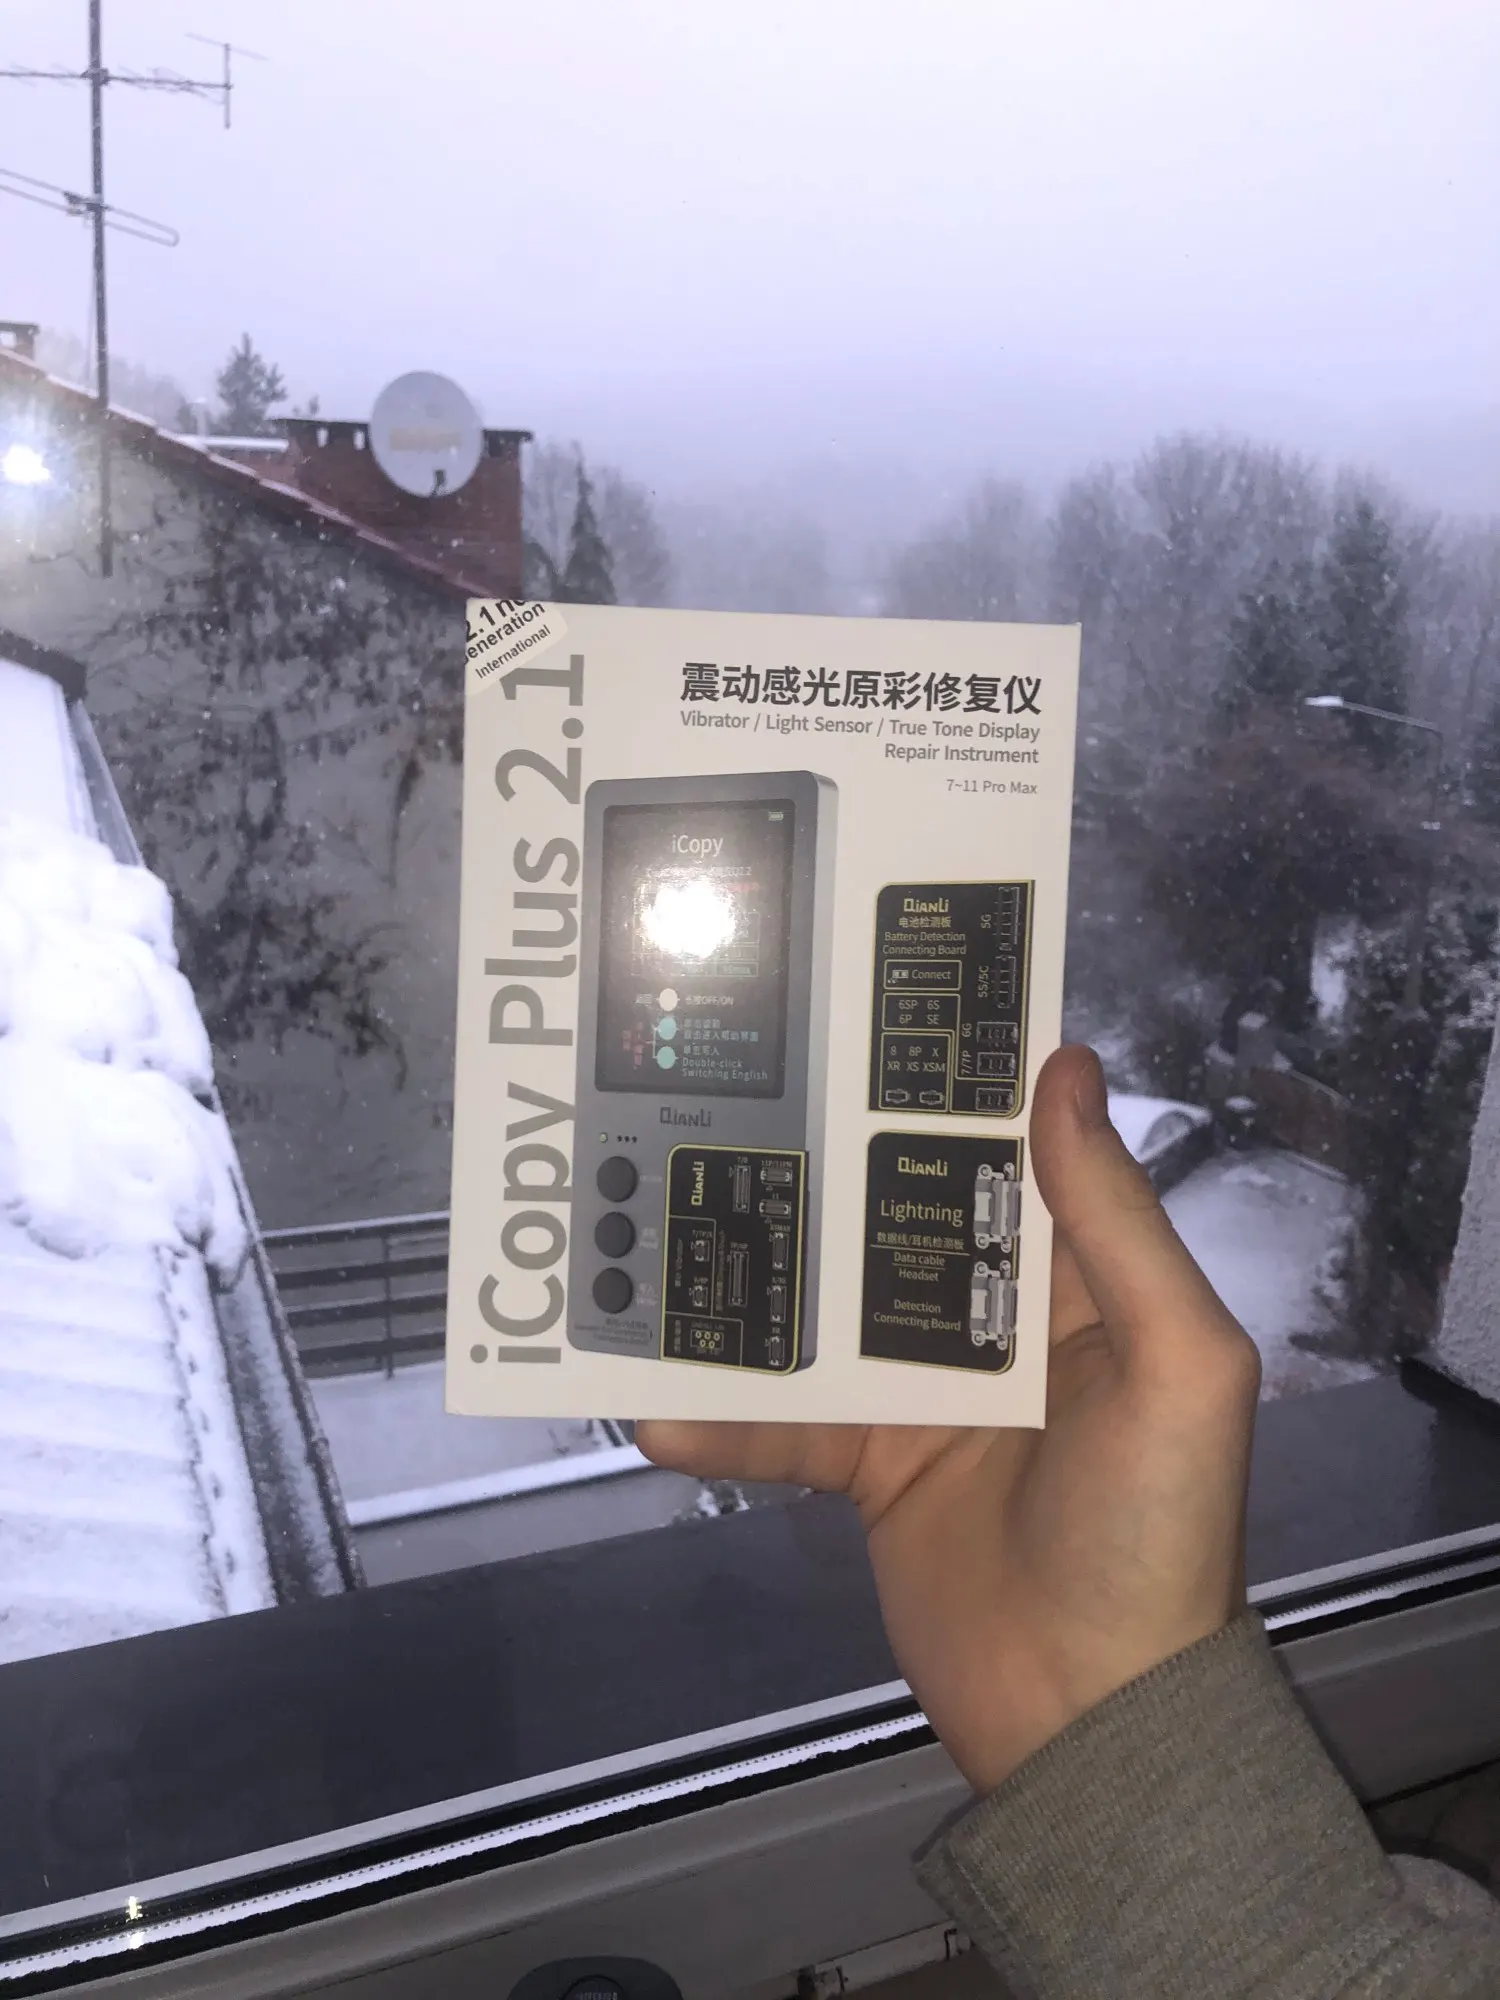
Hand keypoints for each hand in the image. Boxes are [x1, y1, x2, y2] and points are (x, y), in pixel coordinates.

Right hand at [637, 1046, 1260, 1795]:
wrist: (1090, 1716)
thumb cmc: (1152, 1528)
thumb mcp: (1176, 1364)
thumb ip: (1115, 1223)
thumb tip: (1065, 1067)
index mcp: (1078, 1280)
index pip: (1011, 1153)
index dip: (952, 1082)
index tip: (871, 1003)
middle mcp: (995, 1319)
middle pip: (893, 1217)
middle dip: (822, 1162)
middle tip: (721, 1089)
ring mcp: (921, 1391)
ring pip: (822, 1310)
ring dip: (748, 1283)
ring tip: (653, 1227)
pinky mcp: (864, 1463)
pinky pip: (783, 1424)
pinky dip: (722, 1421)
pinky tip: (653, 1406)